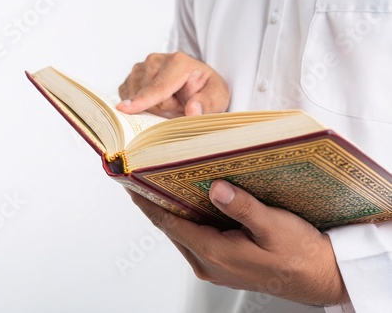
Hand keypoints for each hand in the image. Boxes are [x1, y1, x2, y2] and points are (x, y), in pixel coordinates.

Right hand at [117, 52, 229, 117]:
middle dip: (162, 108)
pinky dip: (140, 103)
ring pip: (135, 97)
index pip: (158, 87)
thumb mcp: (218, 97)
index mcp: (178, 63)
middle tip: (179, 104)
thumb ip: (207, 104)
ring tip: (169, 100)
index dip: (142, 100)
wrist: (196, 83)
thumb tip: (193, 110)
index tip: (125, 108)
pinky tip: (155, 99)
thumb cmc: (206, 90)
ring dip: (151, 106)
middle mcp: (156, 60)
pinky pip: (127, 96)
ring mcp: (141, 67)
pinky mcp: (132, 76)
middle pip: (147, 97)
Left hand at [126, 180, 349, 305]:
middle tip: (147, 175)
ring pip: (182, 232)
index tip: (131, 183)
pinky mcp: (222, 263)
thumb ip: (243, 208)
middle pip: (171, 227)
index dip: (147, 202)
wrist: (320, 276)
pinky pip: (195, 237)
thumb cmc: (299, 254)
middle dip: (156, 201)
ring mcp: (213, 265)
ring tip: (164, 183)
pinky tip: (192, 201)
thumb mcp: (273, 227)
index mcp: (214, 253)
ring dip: (172, 209)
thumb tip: (215, 188)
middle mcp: (207, 262)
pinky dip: (188, 218)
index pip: (168, 223)